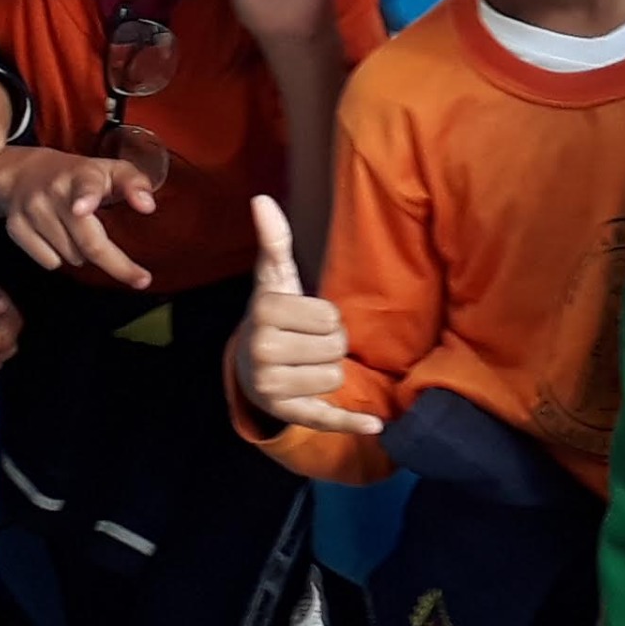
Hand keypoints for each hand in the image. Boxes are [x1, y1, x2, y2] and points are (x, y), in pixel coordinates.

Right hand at [0, 145, 158, 286]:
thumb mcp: (111, 170)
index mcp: (81, 174)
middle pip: (88, 242)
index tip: (81, 208)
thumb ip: (135, 183)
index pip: (85, 186)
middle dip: (117, 264)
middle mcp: (54, 191)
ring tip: (77, 231)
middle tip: (141, 279)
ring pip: (70, 257)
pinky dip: (59, 257)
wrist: (23, 172)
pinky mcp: (15, 228)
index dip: (85, 197)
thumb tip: (147, 205)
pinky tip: (56, 236)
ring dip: (82, 253)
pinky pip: (49, 262)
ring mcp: (31, 210)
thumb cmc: (79, 176)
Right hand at [236, 195, 375, 438]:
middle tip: (308, 343)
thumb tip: (261, 198)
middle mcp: (263, 352)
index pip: (329, 316)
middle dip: (329, 343)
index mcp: (263, 313)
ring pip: (335, 375)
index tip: (306, 319)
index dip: (325, 317)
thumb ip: (273, 240)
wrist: (248, 366)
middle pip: (335, 346)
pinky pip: (328, 419)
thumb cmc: (273, 317)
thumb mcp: (273, 279)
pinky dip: (353, 424)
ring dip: (329, 369)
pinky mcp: (291, 416)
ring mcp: (274, 388)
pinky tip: (376, 426)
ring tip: (306, 363)